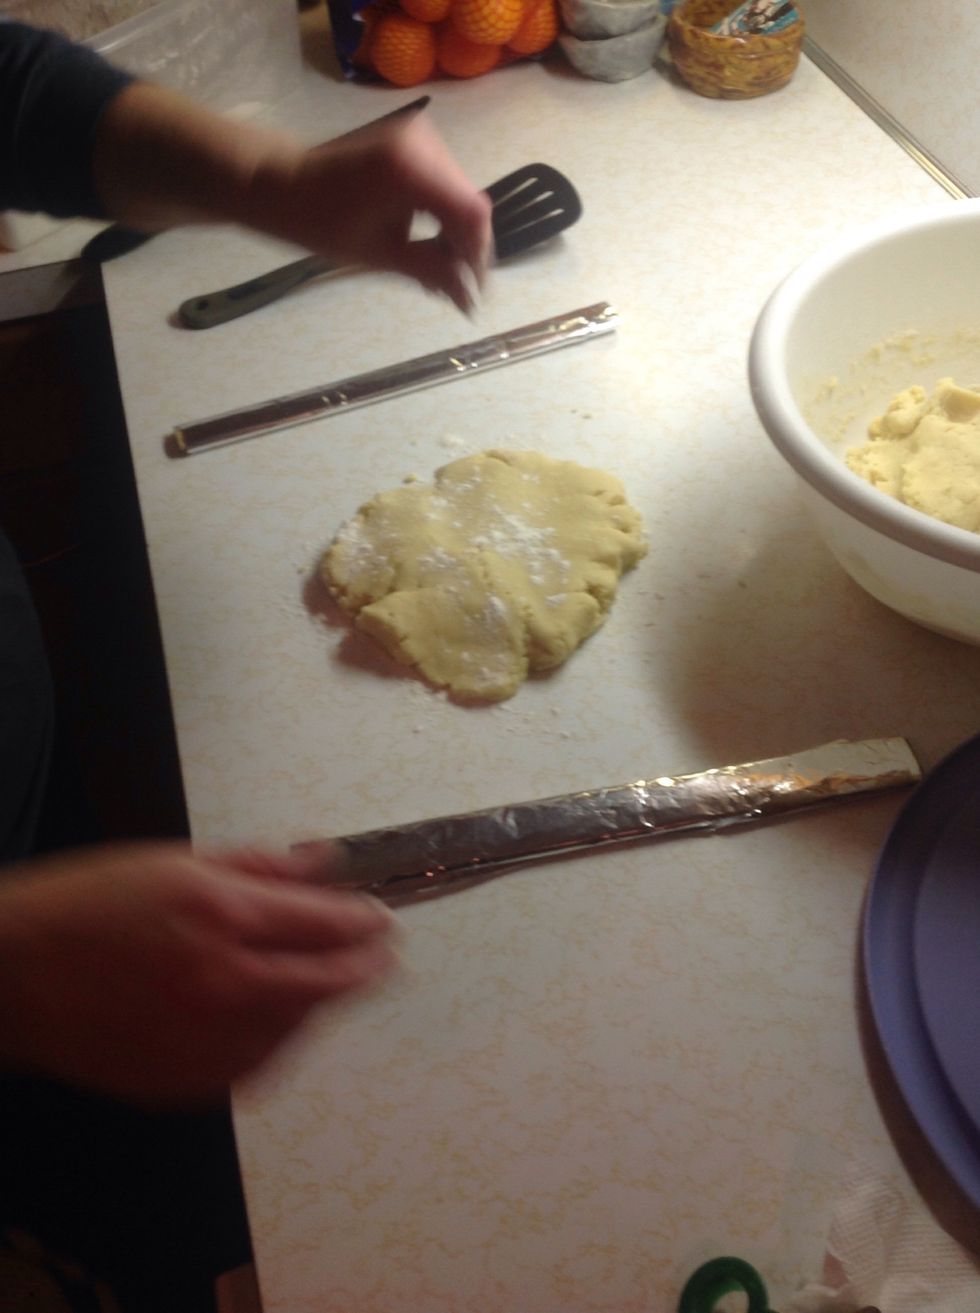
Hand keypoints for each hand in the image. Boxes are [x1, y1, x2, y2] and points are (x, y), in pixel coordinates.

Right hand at [0, 842, 395, 1104]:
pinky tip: (272, 1011)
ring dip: (321, 1000)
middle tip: (381, 953)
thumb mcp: (177, 863)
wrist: (13, 978)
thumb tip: (325, 864)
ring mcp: (205, 1041)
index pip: (326, 923)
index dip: (365, 921)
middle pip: (327, 982)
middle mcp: (221, 983)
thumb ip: (262, 867)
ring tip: (323, 978)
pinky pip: (260, 1060)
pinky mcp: (188, 1082)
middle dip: (365, 966)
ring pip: (300, 1026)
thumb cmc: (85, 910)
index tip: (380, 919)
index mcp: (220, 916)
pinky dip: (279, 1035)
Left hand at [94, 82, 491, 312]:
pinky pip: (442, 183)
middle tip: (459, 288)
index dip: (478, 255)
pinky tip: (432, 244)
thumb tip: (469, 301)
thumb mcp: (379, 254)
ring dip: (455, 233)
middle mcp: (423, 143)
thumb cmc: (318, 221)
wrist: (279, 183)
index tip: (474, 291)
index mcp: (412, 168)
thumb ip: (430, 272)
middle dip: (467, 247)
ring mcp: (419, 137)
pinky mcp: (412, 141)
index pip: (471, 213)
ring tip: (443, 271)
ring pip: (458, 194)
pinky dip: (441, 215)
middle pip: (469, 202)